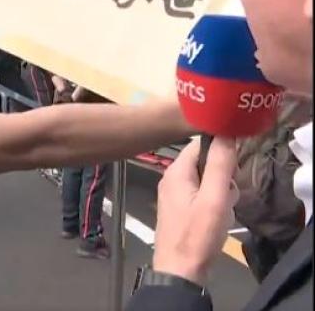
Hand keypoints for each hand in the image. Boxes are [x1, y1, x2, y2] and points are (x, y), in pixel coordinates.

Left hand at [152, 137, 238, 286]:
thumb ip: (220, 165)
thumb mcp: (214, 198)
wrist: (180, 271)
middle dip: (222, 177)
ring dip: (220, 193)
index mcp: (176, 171)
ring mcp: (173, 194)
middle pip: (203, 163)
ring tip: (222, 211)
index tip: (233, 167)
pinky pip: (200, 196)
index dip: (219, 150)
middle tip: (226, 196)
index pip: (199, 144)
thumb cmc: (197, 234)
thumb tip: (225, 133)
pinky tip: (216, 220)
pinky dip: (212, 204)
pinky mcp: (178, 208)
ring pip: (205, 181)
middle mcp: (171, 178)